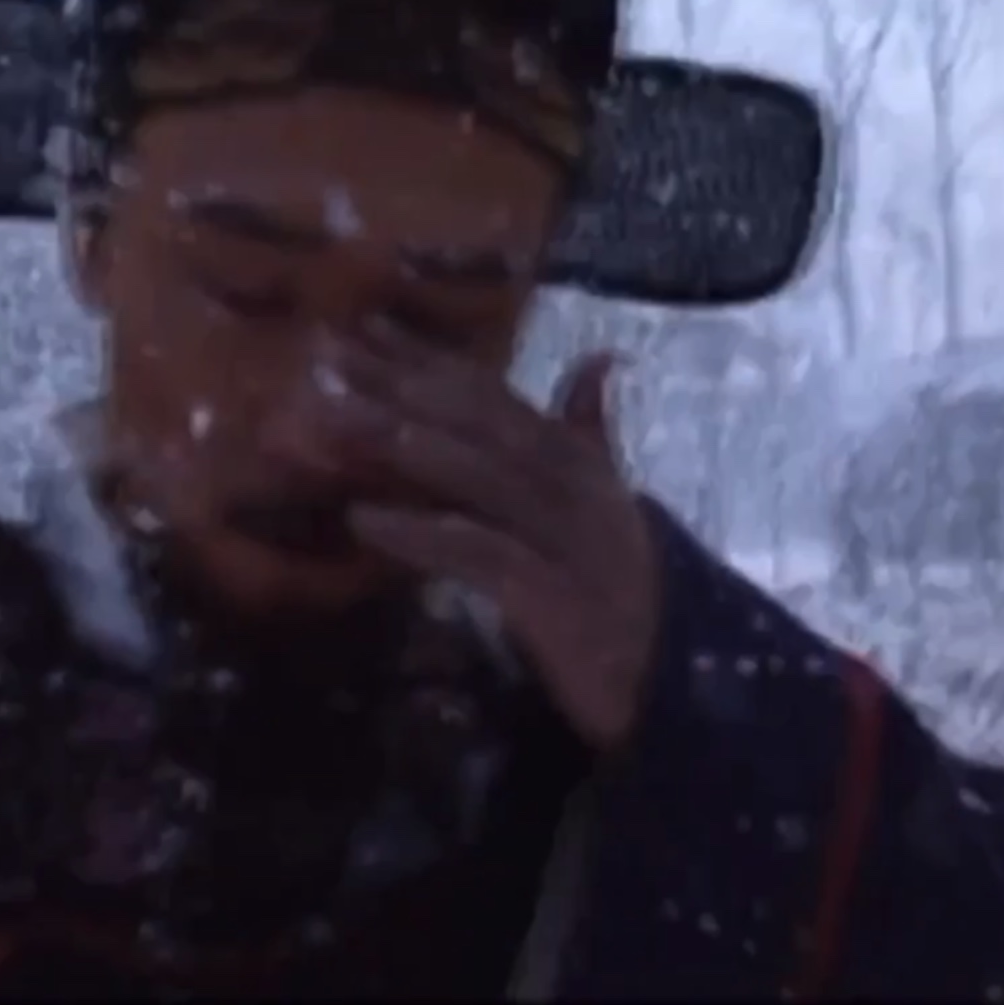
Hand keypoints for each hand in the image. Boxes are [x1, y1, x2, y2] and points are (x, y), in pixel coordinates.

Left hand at [325, 323, 659, 753]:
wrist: (675, 680)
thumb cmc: (623, 592)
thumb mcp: (603, 503)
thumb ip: (588, 431)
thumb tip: (598, 360)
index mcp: (575, 460)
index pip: (492, 395)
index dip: (429, 358)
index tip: (364, 324)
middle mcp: (570, 483)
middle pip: (475, 420)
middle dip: (400, 384)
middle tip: (327, 356)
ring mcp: (562, 536)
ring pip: (477, 474)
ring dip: (404, 442)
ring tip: (339, 416)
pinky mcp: (551, 593)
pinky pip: (477, 551)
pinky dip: (420, 532)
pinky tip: (365, 520)